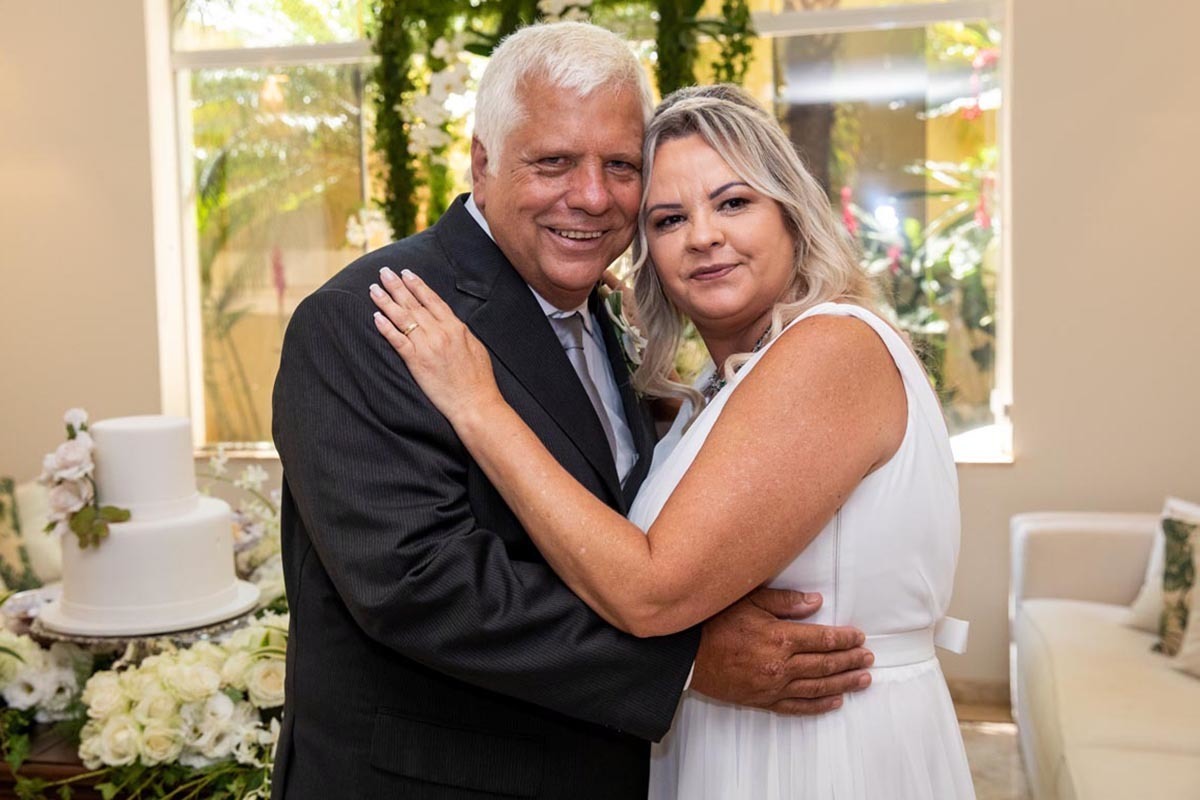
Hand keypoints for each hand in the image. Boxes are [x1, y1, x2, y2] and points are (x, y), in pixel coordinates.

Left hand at [371, 267, 501, 423]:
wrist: (475, 403)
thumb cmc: (479, 380)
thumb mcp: (475, 348)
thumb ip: (460, 333)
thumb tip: (451, 323)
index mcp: (455, 327)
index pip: (432, 300)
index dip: (417, 285)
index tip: (406, 273)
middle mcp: (440, 332)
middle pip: (413, 304)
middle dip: (397, 286)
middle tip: (384, 272)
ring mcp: (427, 346)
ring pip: (402, 318)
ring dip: (386, 301)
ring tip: (374, 289)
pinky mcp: (416, 362)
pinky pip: (397, 341)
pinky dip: (385, 328)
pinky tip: (376, 317)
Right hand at [689, 588, 873, 714]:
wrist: (687, 655)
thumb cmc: (714, 623)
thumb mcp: (749, 601)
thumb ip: (785, 602)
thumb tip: (815, 602)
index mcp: (779, 637)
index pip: (822, 639)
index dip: (844, 639)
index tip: (859, 637)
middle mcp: (780, 665)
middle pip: (825, 664)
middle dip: (850, 660)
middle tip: (868, 658)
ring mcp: (773, 686)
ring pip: (817, 687)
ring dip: (843, 684)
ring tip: (862, 680)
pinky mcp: (763, 700)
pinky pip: (797, 706)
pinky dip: (818, 705)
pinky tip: (834, 702)